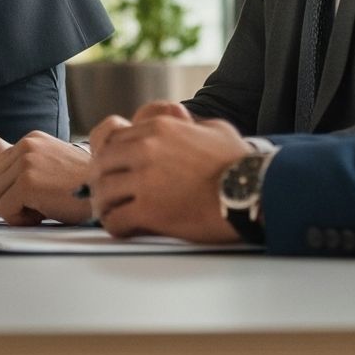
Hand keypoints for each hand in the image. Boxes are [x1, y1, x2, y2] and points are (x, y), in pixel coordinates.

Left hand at [0, 131, 94, 225]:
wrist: (105, 191)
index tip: (27, 200)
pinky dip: (18, 220)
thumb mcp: (52, 165)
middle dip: (5, 201)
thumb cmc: (82, 186)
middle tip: (30, 209)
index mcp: (31, 140)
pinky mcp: (27, 183)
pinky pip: (4, 209)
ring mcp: (26, 163)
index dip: (6, 190)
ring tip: (38, 212)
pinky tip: (40, 216)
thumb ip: (26, 168)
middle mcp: (26, 146)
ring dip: (12, 211)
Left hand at [91, 100, 250, 242]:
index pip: (116, 140)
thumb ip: (192, 126)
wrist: (251, 190)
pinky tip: (123, 229)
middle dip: (102, 180)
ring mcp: (145, 180)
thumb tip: (189, 126)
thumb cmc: (239, 162)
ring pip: (104, 192)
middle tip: (107, 195)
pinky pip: (116, 219)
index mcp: (158, 128)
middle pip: (103, 164)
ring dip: (105, 205)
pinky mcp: (149, 210)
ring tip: (111, 214)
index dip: (113, 159)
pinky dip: (115, 226)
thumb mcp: (215, 129)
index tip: (116, 172)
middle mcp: (146, 149)